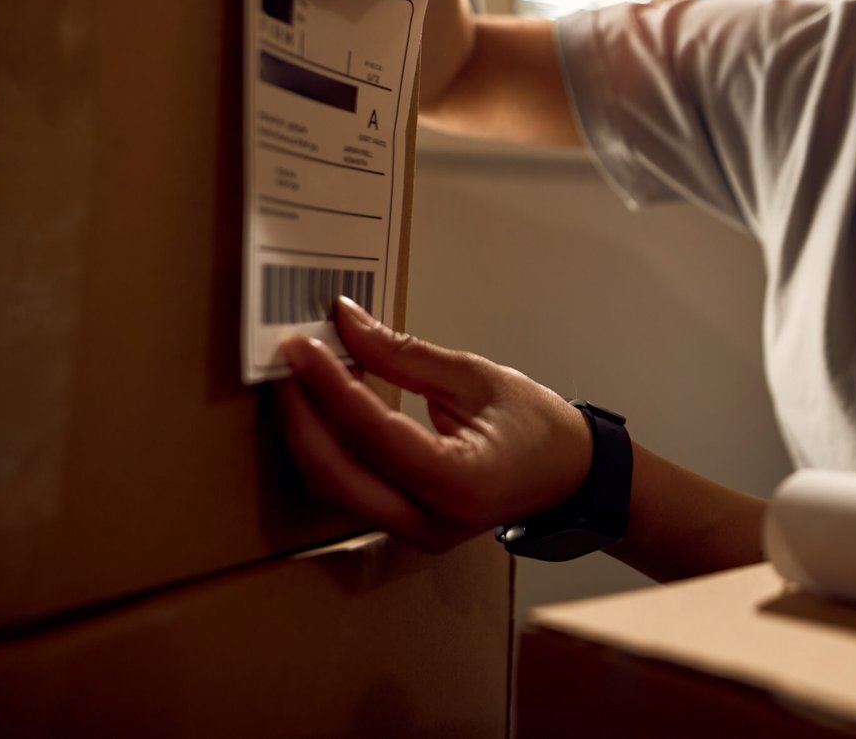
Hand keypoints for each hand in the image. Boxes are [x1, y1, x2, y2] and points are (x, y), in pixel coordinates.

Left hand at [275, 297, 590, 551]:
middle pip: (336, 475)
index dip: (330, 387)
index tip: (302, 346)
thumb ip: (405, 355)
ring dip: (308, 434)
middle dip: (299, 418)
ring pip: (334, 489)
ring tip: (301, 379)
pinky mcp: (404, 527)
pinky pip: (350, 490)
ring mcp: (415, 532)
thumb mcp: (476, 377)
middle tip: (286, 364)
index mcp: (460, 482)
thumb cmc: (537, 427)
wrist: (569, 475)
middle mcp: (431, 520)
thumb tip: (347, 323)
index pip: (374, 435)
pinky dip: (330, 448)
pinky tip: (326, 407)